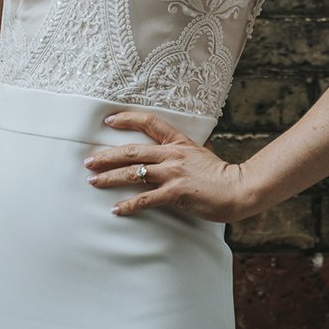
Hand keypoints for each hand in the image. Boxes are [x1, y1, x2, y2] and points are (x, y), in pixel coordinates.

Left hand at [87, 112, 250, 222]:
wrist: (240, 189)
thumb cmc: (223, 175)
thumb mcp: (203, 154)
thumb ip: (187, 151)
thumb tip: (181, 149)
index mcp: (179, 142)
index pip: (149, 122)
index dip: (126, 119)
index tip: (109, 121)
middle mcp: (172, 155)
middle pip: (131, 151)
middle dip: (106, 156)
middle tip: (88, 162)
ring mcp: (173, 173)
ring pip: (133, 173)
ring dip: (109, 177)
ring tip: (93, 182)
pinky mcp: (176, 192)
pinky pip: (145, 199)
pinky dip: (128, 205)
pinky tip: (116, 209)